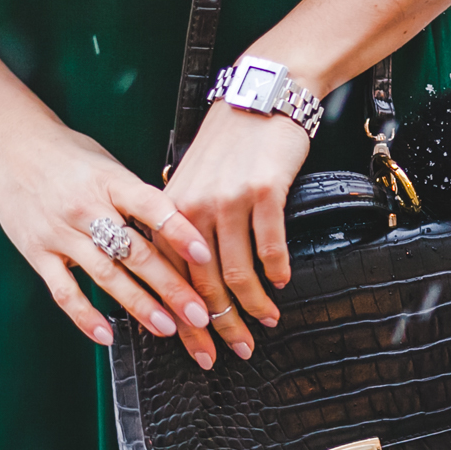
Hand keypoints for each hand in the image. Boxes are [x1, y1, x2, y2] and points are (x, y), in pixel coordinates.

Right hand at [0, 105, 223, 367]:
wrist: (11, 144)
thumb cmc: (69, 154)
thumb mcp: (109, 164)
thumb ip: (138, 197)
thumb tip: (180, 227)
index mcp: (110, 181)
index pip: (151, 206)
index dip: (179, 231)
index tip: (204, 255)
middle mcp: (87, 208)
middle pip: (134, 251)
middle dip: (170, 286)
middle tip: (198, 314)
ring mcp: (60, 232)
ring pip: (105, 275)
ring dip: (138, 305)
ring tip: (167, 328)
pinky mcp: (37, 252)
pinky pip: (62, 290)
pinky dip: (84, 316)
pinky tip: (106, 336)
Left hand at [161, 99, 312, 360]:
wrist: (261, 97)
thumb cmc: (229, 142)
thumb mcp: (192, 180)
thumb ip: (184, 225)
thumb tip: (186, 276)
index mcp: (169, 210)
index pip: (170, 278)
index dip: (184, 320)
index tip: (197, 349)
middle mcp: (193, 208)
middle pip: (203, 284)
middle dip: (219, 325)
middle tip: (233, 352)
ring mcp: (229, 200)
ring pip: (238, 272)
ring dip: (253, 305)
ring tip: (264, 322)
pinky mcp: (264, 193)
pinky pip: (270, 246)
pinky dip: (277, 270)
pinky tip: (280, 283)